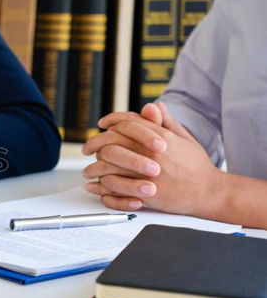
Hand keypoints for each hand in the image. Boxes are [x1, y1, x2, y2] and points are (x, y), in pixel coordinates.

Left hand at [82, 102, 224, 217]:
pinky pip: (114, 188)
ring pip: (108, 165)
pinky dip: (101, 187)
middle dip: (94, 143)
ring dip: (94, 167)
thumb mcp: (185, 139)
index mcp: (160, 137)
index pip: (128, 122)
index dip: (112, 120)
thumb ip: (166, 122)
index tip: (102, 124)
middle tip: (86, 148)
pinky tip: (95, 187)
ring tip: (88, 170)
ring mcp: (146, 173)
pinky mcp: (144, 192)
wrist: (210, 192)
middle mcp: (150, 152)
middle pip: (111, 142)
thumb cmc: (198, 166)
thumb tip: (153, 105)